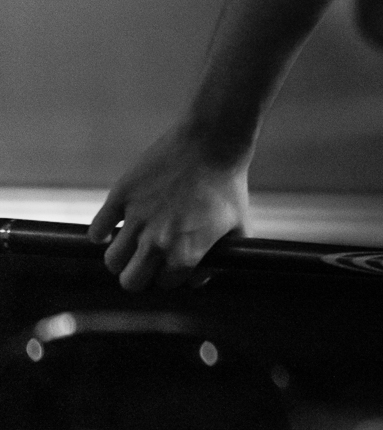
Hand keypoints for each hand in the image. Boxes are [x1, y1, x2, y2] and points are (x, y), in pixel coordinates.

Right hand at [89, 126, 249, 290]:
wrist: (211, 144)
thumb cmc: (228, 187)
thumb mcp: (239, 229)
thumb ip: (221, 260)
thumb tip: (197, 280)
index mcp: (186, 254)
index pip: (164, 284)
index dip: (169, 277)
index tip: (172, 266)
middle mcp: (157, 242)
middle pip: (131, 282)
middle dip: (139, 276)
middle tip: (146, 264)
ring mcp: (136, 219)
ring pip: (112, 261)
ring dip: (121, 259)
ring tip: (132, 248)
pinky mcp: (120, 196)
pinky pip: (97, 229)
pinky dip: (100, 234)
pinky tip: (113, 229)